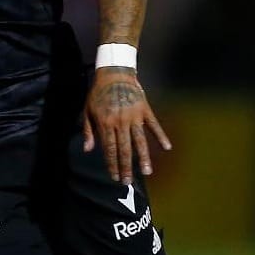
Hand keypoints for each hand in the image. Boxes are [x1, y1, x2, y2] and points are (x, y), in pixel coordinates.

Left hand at [82, 68, 170, 183]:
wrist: (114, 73)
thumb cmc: (98, 93)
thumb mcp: (87, 110)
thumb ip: (88, 131)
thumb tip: (88, 150)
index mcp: (106, 122)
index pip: (109, 149)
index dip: (112, 164)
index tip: (115, 177)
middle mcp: (120, 121)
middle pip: (124, 148)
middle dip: (126, 167)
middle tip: (128, 182)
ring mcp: (134, 116)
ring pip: (140, 140)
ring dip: (143, 157)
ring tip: (147, 171)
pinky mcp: (145, 110)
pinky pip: (154, 125)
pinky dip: (161, 136)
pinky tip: (167, 147)